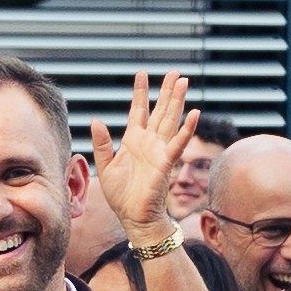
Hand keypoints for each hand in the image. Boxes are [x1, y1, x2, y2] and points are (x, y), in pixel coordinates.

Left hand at [95, 68, 198, 249]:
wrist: (133, 218)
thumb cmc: (121, 196)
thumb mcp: (105, 166)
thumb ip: (101, 144)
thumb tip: (95, 121)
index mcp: (133, 141)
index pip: (138, 110)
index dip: (140, 92)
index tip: (142, 73)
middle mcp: (149, 142)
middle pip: (160, 110)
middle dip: (166, 91)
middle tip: (174, 72)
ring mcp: (159, 150)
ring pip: (170, 120)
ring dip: (177, 101)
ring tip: (184, 81)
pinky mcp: (166, 163)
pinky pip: (178, 143)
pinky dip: (187, 129)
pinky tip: (195, 113)